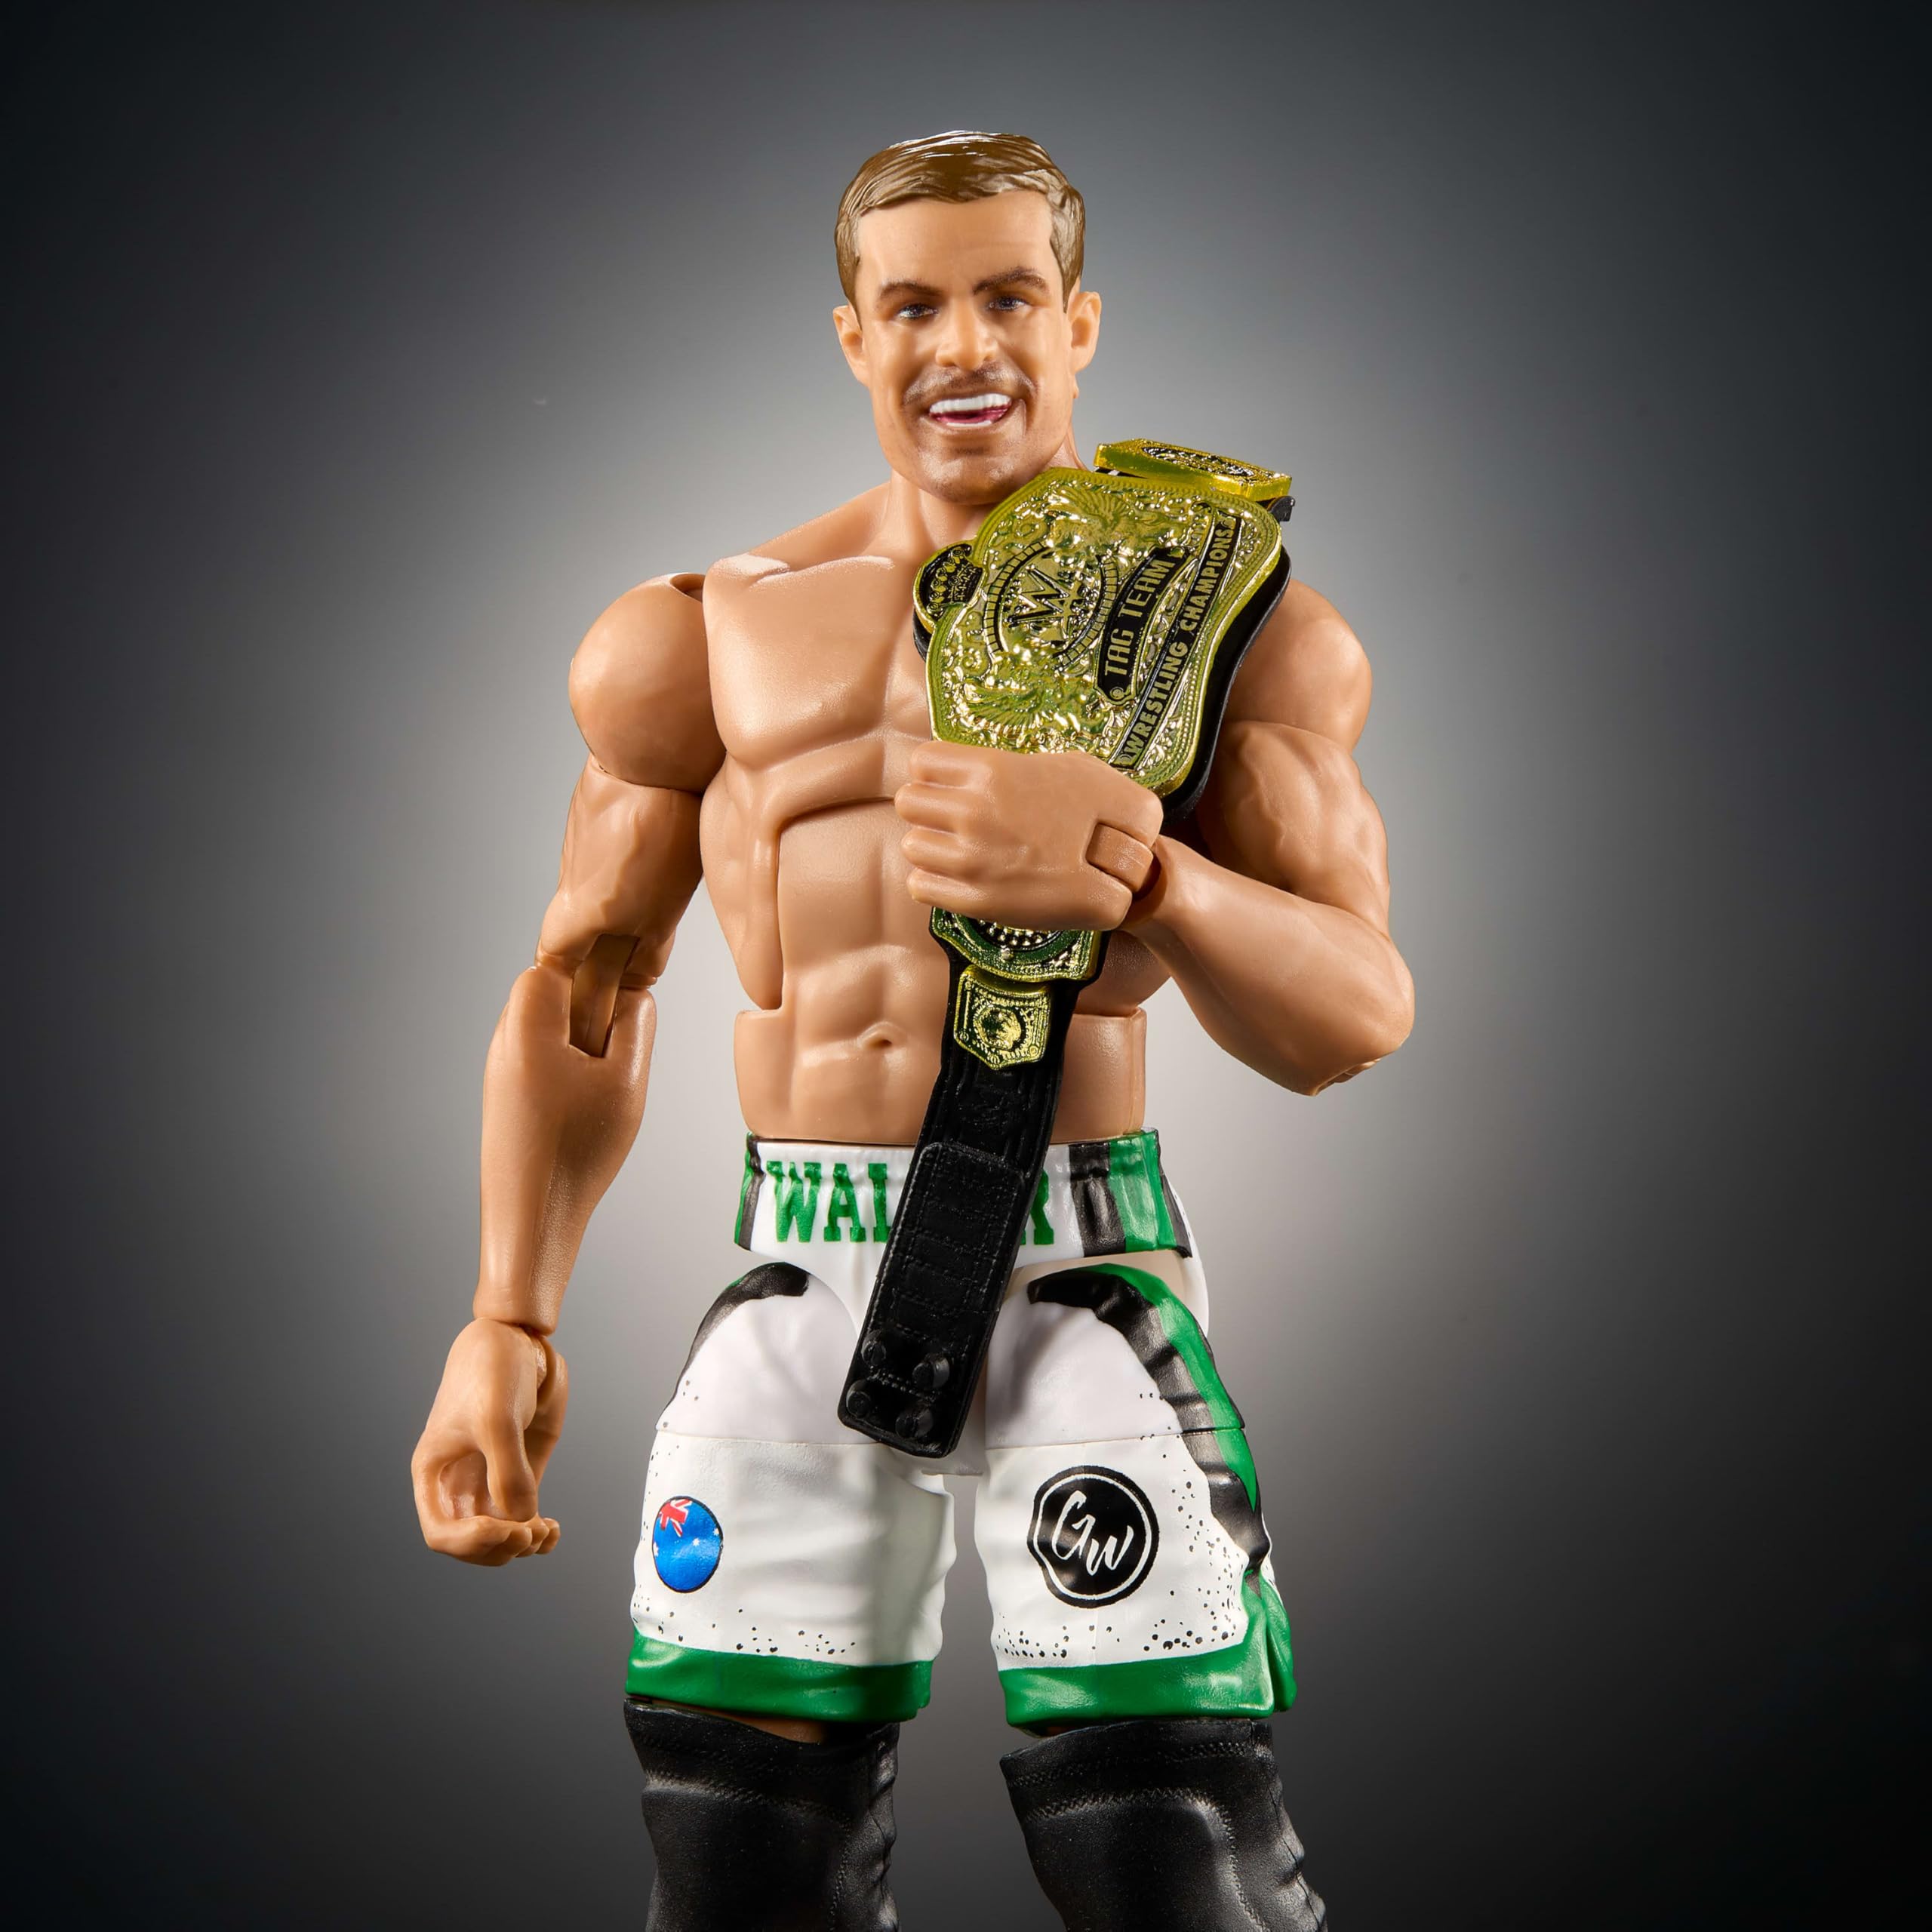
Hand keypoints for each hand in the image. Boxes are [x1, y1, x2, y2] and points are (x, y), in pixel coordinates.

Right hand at [411, 1318, 568, 1564]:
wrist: (520, 1339)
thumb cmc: (492, 1371)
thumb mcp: (496, 1420)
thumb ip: (507, 1472)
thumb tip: (522, 1520)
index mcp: (435, 1473)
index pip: (441, 1533)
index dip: (471, 1544)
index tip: (505, 1530)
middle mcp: (460, 1482)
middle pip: (471, 1543)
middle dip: (500, 1548)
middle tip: (530, 1533)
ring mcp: (491, 1478)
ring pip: (500, 1535)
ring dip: (523, 1545)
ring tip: (546, 1532)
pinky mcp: (521, 1471)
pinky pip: (524, 1517)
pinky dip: (538, 1532)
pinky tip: (553, 1530)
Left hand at [895, 741, 1161, 932]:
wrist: (1128, 875)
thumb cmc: (1103, 814)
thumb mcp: (1073, 765)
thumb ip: (1016, 762)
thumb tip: (977, 764)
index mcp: (994, 771)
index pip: (922, 762)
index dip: (933, 773)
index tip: (948, 784)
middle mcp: (975, 812)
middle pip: (908, 802)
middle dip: (927, 809)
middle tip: (951, 819)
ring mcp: (971, 860)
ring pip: (911, 844)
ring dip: (932, 847)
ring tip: (959, 850)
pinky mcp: (973, 900)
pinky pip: (919, 885)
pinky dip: (934, 881)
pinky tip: (959, 877)